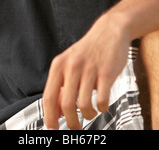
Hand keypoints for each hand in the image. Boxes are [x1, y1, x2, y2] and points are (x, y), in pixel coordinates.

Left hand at [42, 11, 130, 129]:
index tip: (53, 129)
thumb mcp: (70, 62)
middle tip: (76, 128)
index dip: (49, 118)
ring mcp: (89, 69)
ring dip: (88, 116)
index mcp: (59, 65)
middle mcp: (72, 66)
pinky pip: (101, 100)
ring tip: (91, 113)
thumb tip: (55, 110)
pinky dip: (102, 108)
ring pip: (83, 106)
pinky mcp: (106, 72)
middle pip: (66, 105)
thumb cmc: (90, 50)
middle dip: (71, 123)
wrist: (110, 30)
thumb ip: (61, 84)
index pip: (48, 97)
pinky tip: (102, 104)